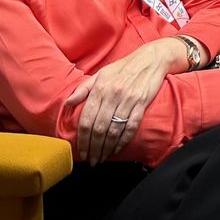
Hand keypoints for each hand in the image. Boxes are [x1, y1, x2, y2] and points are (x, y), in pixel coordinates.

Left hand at [65, 41, 174, 162]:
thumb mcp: (101, 74)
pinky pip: (131, 126)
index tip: (82, 151)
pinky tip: (117, 148)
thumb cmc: (124, 67)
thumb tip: (68, 103)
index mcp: (100, 88)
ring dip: (107, 148)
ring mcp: (128, 99)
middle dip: (94, 148)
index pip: (87, 119)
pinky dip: (124, 140)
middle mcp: (112, 94)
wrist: (151, 58)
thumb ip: (83, 89)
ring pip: (114, 130)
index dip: (83, 139)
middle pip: (99, 129)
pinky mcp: (142, 103)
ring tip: (102, 158)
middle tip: (92, 160)